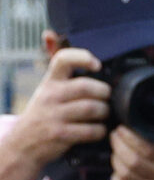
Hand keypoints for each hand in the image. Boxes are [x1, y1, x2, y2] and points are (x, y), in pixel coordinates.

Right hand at [3, 48, 110, 169]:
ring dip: (105, 112)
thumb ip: (58, 66)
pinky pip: (91, 130)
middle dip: (104, 93)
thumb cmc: (42, 114)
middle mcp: (50, 96)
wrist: (21, 147)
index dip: (83, 57)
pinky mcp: (59, 135)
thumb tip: (50, 33)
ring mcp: (54, 116)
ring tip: (104, 114)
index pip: (63, 59)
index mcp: (50, 82)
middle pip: (87, 87)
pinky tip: (98, 130)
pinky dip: (100, 131)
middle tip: (107, 98)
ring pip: (93, 108)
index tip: (97, 65)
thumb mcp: (46, 88)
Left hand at [109, 115, 153, 179]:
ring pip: (125, 175)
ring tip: (117, 147)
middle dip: (119, 145)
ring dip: (116, 158)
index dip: (130, 138)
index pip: (148, 149)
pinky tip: (120, 166)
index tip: (123, 127)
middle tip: (116, 133)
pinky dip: (115, 176)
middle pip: (133, 161)